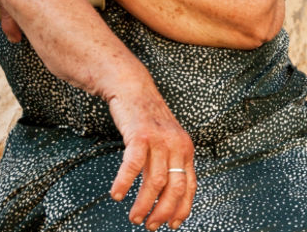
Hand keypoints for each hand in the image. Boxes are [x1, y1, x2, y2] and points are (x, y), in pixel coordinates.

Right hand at [107, 90, 196, 229]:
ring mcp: (160, 140)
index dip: (182, 209)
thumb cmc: (148, 118)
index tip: (173, 225)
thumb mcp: (168, 140)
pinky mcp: (140, 136)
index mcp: (186, 149)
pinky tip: (117, 194)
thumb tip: (165, 194)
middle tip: (150, 226)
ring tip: (134, 216)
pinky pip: (133, 166)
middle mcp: (177, 146)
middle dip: (163, 212)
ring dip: (144, 205)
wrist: (134, 89)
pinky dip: (124, 183)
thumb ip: (169, 163)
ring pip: (154, 182)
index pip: (190, 186)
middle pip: (174, 188)